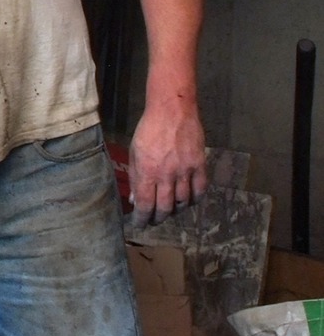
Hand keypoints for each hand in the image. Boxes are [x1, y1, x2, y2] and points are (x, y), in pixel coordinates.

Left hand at [127, 101, 207, 226]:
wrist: (172, 111)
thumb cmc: (148, 130)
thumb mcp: (134, 153)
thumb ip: (136, 177)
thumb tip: (136, 199)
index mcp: (147, 172)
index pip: (145, 204)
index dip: (142, 219)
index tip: (140, 224)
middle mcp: (166, 175)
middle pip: (164, 207)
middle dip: (158, 218)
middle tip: (154, 221)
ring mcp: (185, 171)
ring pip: (183, 202)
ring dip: (175, 210)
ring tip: (169, 211)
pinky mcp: (200, 165)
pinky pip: (200, 190)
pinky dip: (195, 200)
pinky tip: (189, 201)